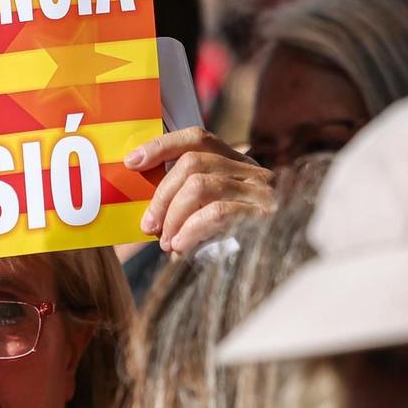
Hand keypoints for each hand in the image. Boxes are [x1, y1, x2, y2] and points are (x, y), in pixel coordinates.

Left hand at [124, 128, 273, 255]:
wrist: (275, 269)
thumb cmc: (233, 245)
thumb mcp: (207, 214)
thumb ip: (183, 200)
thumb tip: (144, 202)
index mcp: (235, 164)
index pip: (197, 138)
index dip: (162, 145)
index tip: (132, 162)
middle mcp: (251, 171)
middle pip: (193, 162)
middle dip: (162, 194)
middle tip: (148, 225)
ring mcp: (261, 191)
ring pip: (200, 186)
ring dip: (173, 216)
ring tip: (166, 242)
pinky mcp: (265, 216)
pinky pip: (216, 213)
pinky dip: (191, 230)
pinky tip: (181, 248)